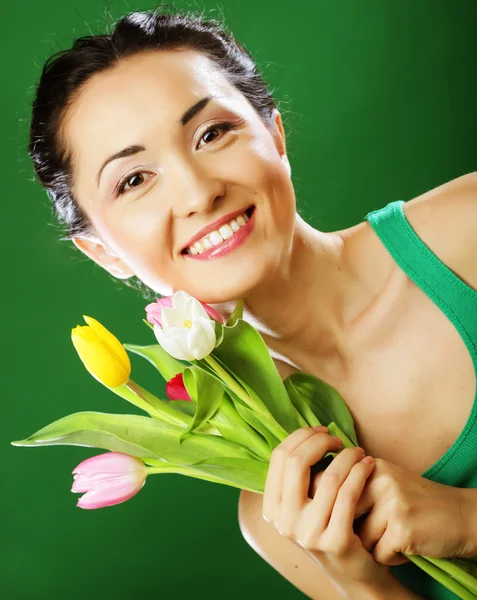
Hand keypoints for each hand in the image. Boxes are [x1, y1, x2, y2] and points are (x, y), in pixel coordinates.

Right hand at [262, 426, 392, 592]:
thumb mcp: (303, 504)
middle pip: (297, 462)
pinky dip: (359, 473)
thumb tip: (308, 432)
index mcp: (272, 508)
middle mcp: (285, 522)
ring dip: (346, 456)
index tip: (321, 431)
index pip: (279, 457)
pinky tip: (368, 464)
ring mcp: (309, 534)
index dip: (301, 436)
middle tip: (337, 439)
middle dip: (320, 441)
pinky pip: (348, 494)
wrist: (354, 572)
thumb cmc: (329, 525)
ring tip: (358, 451)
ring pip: (327, 477)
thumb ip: (298, 475)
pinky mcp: (336, 541)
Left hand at [313, 457, 470, 565]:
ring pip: (360, 537)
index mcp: (372, 466)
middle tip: (375, 530)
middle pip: (343, 514)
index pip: (334, 489)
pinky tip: (406, 546)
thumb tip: (314, 498)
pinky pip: (379, 553)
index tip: (354, 516)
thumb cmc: (416, 502)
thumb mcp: (384, 482)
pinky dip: (390, 557)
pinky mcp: (403, 529)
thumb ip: (353, 485)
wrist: (461, 516)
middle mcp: (380, 480)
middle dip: (353, 529)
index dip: (338, 509)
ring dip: (374, 545)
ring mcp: (392, 503)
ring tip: (394, 536)